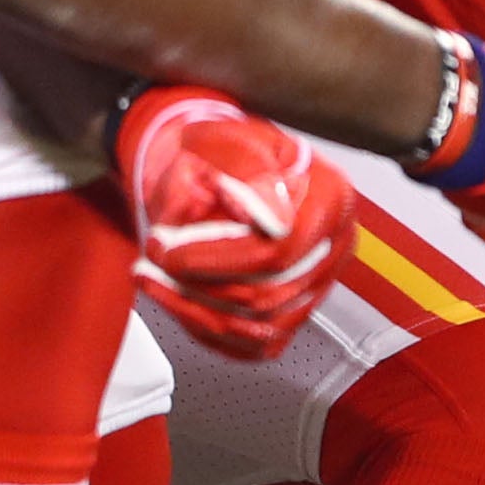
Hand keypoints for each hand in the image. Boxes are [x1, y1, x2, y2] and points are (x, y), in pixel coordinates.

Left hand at [119, 85, 354, 357]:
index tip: (167, 251)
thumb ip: (244, 168)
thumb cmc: (218, 151)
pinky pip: (260, 345)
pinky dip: (214, 334)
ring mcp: (319, 282)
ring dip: (198, 313)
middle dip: (199, 289)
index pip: (279, 251)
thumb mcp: (224, 139)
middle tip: (150, 267)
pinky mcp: (297, 310)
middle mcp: (334, 245)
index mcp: (329, 197)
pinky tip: (181, 305)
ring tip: (155, 284)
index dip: (217, 261)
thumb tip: (272, 218)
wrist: (215, 166)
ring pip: (262, 327)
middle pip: (270, 296)